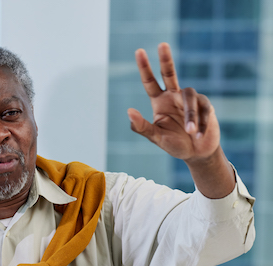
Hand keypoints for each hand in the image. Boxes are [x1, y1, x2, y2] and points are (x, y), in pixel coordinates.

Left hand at [127, 43, 219, 162]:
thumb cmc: (174, 143)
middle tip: (162, 44)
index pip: (150, 82)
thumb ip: (141, 126)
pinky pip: (203, 108)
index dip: (144, 67)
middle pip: (169, 73)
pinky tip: (199, 134)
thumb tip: (128, 111)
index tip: (139, 51)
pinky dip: (201, 122)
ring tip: (190, 132)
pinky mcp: (206, 105)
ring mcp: (190, 99)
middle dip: (166, 59)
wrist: (197, 152)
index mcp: (159, 102)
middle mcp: (174, 96)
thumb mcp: (155, 137)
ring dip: (190, 115)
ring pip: (189, 96)